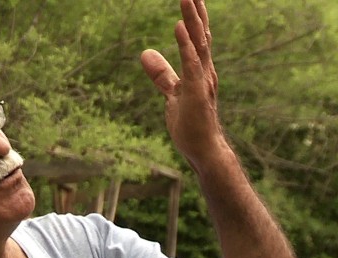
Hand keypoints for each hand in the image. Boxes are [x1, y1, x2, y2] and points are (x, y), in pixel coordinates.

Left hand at [139, 0, 225, 169]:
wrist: (204, 149)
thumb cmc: (191, 123)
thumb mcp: (172, 94)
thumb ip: (161, 74)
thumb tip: (145, 53)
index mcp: (200, 69)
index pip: (198, 36)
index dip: (193, 15)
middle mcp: (205, 70)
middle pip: (200, 34)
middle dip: (195, 10)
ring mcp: (203, 80)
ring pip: (198, 43)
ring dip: (191, 20)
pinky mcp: (196, 92)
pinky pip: (190, 63)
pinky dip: (185, 44)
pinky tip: (179, 27)